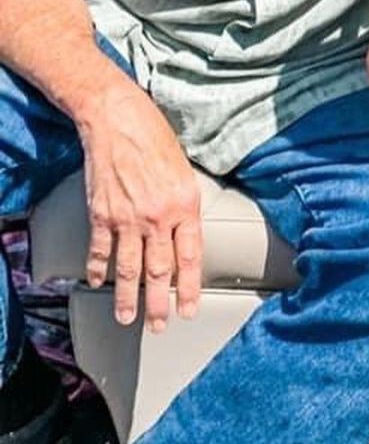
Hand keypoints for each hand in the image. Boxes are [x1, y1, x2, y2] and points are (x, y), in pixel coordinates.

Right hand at [78, 76, 201, 331]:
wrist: (119, 121)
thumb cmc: (157, 139)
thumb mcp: (185, 171)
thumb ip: (186, 204)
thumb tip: (186, 232)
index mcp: (186, 204)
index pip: (191, 256)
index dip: (190, 288)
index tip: (189, 309)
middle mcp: (158, 216)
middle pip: (160, 270)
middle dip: (159, 303)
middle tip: (159, 326)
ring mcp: (127, 218)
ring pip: (129, 268)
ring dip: (128, 297)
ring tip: (128, 318)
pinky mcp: (101, 214)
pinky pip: (100, 251)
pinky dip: (98, 270)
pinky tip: (98, 283)